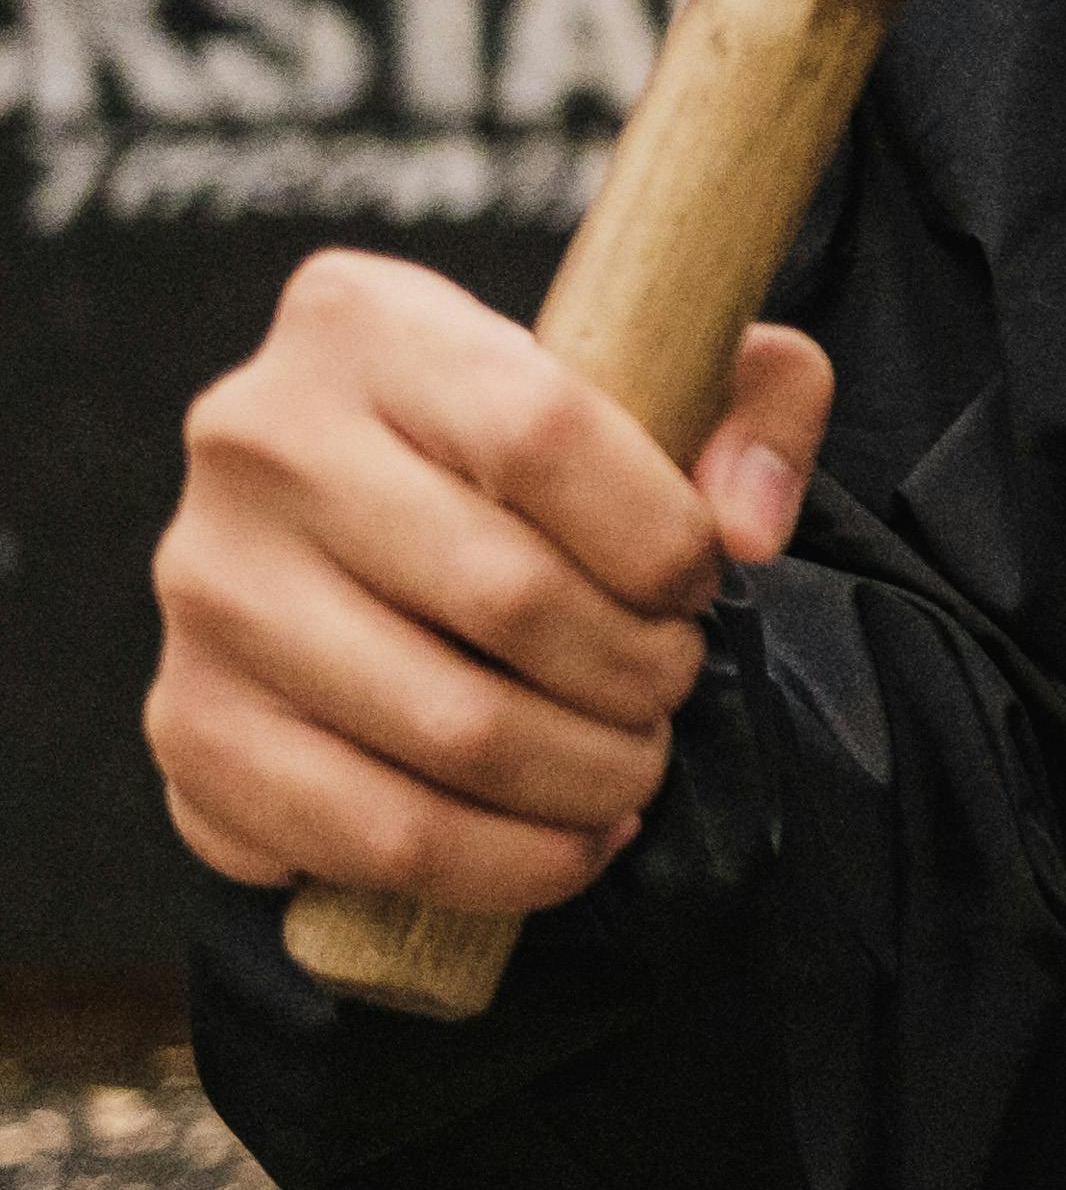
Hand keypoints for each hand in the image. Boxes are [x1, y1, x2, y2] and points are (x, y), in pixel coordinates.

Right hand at [148, 252, 837, 925]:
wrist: (360, 521)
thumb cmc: (528, 446)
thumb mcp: (653, 366)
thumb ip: (752, 397)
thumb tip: (748, 525)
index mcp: (359, 322)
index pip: (541, 433)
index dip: (660, 536)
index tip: (700, 582)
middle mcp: (253, 439)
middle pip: (504, 597)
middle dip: (636, 674)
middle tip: (669, 691)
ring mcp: (206, 589)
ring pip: (447, 734)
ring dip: (584, 781)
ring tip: (630, 769)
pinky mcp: (188, 722)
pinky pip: (368, 837)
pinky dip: (498, 867)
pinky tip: (562, 844)